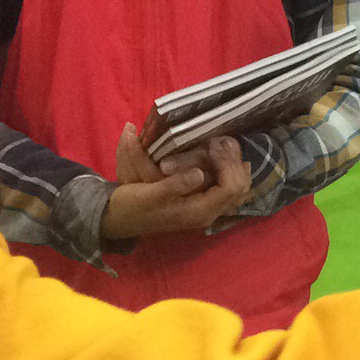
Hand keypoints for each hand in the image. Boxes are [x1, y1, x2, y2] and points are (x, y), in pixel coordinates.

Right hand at [101, 133, 253, 241]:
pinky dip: (230, 172)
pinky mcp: (201, 203)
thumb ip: (175, 185)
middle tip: (225, 140)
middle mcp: (208, 213)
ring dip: (236, 167)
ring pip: (238, 190)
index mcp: (198, 211)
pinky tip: (223, 157)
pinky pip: (227, 189)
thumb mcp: (149, 193)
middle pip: (240, 189)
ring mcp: (206, 210)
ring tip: (227, 146)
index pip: (230, 188)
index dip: (228, 164)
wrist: (118, 219)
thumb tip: (199, 173)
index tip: (215, 143)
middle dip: (236, 163)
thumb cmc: (132, 206)